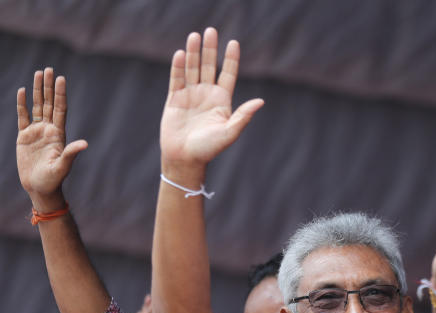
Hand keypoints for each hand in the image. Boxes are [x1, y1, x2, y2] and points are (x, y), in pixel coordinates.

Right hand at [16, 68, 87, 210]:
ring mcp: (36, 132)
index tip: (61, 78)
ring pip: (37, 107)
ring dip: (37, 91)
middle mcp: (49, 130)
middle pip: (49, 103)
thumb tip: (84, 144)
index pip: (60, 109)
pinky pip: (23, 117)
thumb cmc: (53, 179)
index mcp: (59, 134)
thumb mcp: (63, 166)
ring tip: (38, 74)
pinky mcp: (24, 137)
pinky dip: (22, 104)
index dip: (60, 94)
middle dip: (49, 86)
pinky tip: (22, 91)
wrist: (39, 188)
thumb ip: (71, 153)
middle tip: (49, 69)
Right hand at [159, 28, 264, 178]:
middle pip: (209, 66)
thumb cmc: (209, 148)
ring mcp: (190, 95)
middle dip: (210, 49)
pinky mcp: (174, 99)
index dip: (231, 59)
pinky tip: (180, 54)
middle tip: (211, 30)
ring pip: (192, 68)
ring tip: (194, 36)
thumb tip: (261, 101)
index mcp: (222, 101)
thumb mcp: (229, 132)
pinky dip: (178, 67)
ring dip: (193, 52)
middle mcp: (207, 95)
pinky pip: (177, 79)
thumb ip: (243, 116)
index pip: (228, 74)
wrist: (184, 159)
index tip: (233, 42)